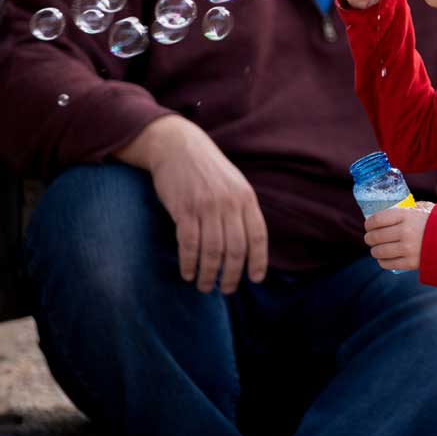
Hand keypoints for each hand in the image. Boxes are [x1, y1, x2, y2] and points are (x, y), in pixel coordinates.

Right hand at [115, 115, 268, 293]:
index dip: (258, 261)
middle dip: (232, 275)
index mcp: (246, 197)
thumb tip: (248, 244)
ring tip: (205, 286)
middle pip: (236, 249)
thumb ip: (242, 209)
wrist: (178, 145)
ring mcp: (206, 206)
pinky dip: (189, 263)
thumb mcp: (234, 184)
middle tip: (226, 289)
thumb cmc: (208, 169)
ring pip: (212, 251)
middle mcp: (229, 203)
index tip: (254, 279)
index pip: (258, 236)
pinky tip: (188, 273)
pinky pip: (189, 244)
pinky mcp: (184, 209)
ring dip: (209, 274)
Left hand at [363, 203, 432, 270]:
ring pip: (379, 251)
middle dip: (369, 238)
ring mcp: (407, 248)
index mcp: (406, 215)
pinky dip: (382, 262)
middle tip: (370, 238)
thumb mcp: (424, 209)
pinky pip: (388, 264)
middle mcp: (404, 231)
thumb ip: (409, 209)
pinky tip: (384, 259)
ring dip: (374, 251)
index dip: (369, 224)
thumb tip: (394, 210)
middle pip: (375, 237)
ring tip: (376, 249)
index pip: (377, 219)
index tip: (368, 225)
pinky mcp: (410, 263)